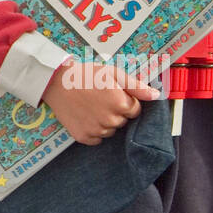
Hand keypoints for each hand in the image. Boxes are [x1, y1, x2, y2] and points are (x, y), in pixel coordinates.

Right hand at [41, 62, 158, 145]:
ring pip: (109, 130)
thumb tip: (156, 96)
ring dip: (104, 121)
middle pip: (122, 121)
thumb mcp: (112, 73)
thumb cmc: (85, 75)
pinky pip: (96, 138)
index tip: (112, 93)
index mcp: (120, 104)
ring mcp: (96, 130)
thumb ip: (136, 86)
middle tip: (99, 97)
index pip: (134, 110)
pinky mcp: (83, 137)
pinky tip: (85, 116)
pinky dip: (93, 129)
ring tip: (90, 106)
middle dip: (115, 111)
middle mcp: (110, 121)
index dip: (125, 100)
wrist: (56, 81)